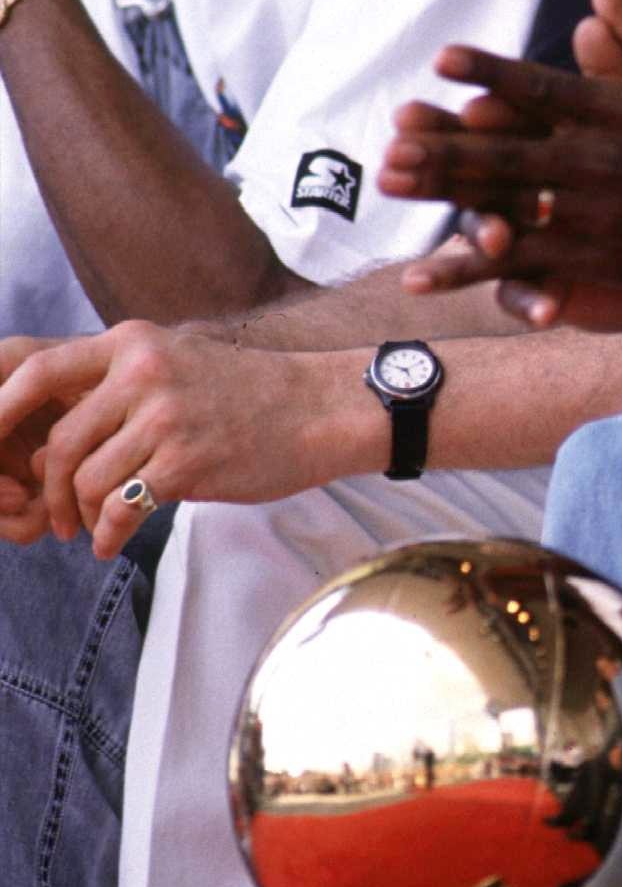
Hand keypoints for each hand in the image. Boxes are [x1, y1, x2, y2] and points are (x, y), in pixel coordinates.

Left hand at [0, 324, 351, 557]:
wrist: (320, 408)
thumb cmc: (248, 393)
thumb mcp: (176, 364)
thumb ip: (116, 387)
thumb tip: (50, 440)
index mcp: (131, 344)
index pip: (36, 370)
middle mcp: (141, 372)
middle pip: (58, 441)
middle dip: (47, 491)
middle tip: (56, 518)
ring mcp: (164, 416)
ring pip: (84, 479)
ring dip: (79, 517)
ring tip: (92, 531)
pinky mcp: (186, 460)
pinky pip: (121, 506)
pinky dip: (108, 534)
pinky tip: (113, 542)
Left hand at [380, 0, 621, 321]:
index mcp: (617, 110)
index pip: (544, 87)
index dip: (492, 71)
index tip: (441, 60)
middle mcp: (599, 162)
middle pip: (511, 151)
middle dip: (448, 144)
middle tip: (391, 140)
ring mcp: (592, 215)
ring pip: (506, 204)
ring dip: (446, 194)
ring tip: (392, 183)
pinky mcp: (591, 258)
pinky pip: (520, 263)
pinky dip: (469, 267)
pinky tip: (419, 274)